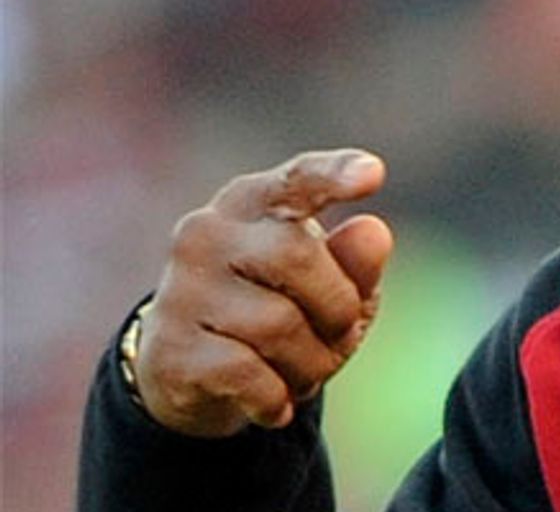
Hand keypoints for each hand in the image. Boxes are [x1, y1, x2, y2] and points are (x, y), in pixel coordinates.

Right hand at [130, 149, 394, 437]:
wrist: (193, 373)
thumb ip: (355, 261)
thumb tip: (374, 230)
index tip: (373, 173)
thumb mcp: (330, 286)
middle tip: (337, 335)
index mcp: (255, 202)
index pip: (298, 180)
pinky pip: (249, 375)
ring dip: (311, 364)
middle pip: (298, 258)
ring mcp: (181, 289)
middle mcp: (207, 232)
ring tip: (301, 370)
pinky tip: (273, 402)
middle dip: (338, 309)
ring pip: (278, 326)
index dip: (334, 175)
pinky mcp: (170, 346)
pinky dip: (276, 398)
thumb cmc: (278, 310)